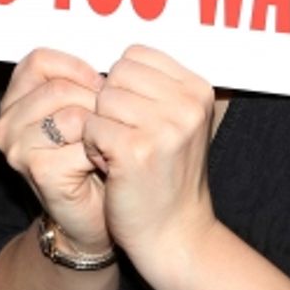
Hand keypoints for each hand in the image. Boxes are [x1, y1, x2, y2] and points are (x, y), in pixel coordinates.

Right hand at [0, 48, 110, 253]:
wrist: (94, 215)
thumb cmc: (91, 160)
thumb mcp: (82, 110)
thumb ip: (80, 83)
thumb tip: (108, 63)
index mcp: (14, 100)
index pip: (39, 61)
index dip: (76, 68)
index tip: (99, 86)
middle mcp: (6, 122)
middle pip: (58, 86)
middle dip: (94, 101)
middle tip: (108, 121)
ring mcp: (17, 147)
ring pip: (70, 112)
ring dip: (98, 127)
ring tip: (104, 143)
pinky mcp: (36, 168)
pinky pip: (80, 141)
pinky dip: (99, 150)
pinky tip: (101, 163)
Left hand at [82, 45, 217, 268]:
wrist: (175, 234)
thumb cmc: (167, 175)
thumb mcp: (178, 122)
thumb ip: (157, 85)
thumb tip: (118, 57)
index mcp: (198, 89)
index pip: (135, 55)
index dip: (124, 86)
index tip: (138, 119)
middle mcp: (187, 103)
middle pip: (116, 74)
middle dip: (110, 105)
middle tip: (127, 138)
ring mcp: (164, 126)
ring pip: (101, 98)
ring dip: (100, 126)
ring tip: (121, 153)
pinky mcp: (136, 150)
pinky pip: (91, 126)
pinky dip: (92, 147)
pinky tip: (112, 167)